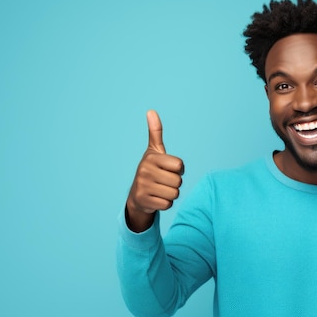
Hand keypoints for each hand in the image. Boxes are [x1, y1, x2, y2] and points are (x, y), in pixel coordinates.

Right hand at [126, 110, 183, 231]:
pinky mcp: (144, 201)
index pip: (180, 166)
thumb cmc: (151, 170)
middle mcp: (145, 171)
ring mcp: (143, 186)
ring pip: (174, 194)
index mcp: (151, 158)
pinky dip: (166, 203)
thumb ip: (155, 132)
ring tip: (161, 189)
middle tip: (164, 181)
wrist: (137, 194)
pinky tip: (157, 198)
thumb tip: (151, 111)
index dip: (179, 169)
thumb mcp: (154, 151)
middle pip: (178, 181)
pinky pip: (168, 204)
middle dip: (175, 183)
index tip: (169, 169)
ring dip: (171, 194)